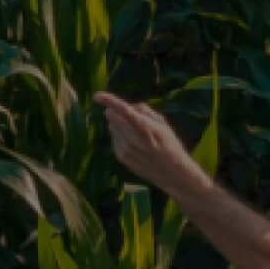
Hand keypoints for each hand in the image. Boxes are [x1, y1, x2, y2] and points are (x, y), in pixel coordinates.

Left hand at [93, 92, 208, 194]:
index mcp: (145, 127)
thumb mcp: (163, 123)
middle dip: (116, 112)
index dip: (109, 101)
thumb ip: (144, 111)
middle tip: (131, 117)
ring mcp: (125, 149)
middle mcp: (132, 138)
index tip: (97, 96)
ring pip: (112, 127)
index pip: (123, 110)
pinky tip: (133, 143)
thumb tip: (128, 107)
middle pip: (113, 117)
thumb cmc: (170, 145)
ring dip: (118, 124)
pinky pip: (114, 139)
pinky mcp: (121, 157)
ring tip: (136, 133)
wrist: (172, 173)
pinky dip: (120, 136)